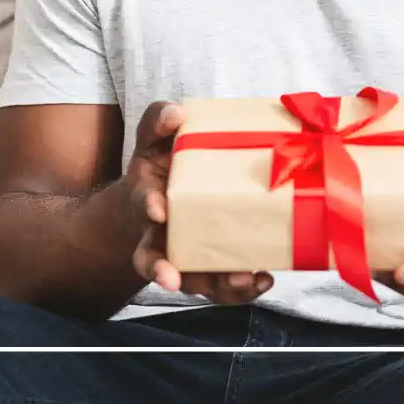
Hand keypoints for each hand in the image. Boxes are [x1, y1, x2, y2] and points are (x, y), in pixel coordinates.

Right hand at [127, 101, 274, 303]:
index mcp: (148, 196)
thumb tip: (175, 113)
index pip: (141, 204)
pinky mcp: (208, 268)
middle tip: (173, 278)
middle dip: (161, 268)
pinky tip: (262, 279)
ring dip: (215, 284)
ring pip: (192, 279)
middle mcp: (159, 233)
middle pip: (152, 258)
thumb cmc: (162, 164)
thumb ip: (159, 120)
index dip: (147, 207)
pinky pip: (221, 286)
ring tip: (242, 279)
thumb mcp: (155, 138)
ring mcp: (183, 254)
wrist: (164, 195)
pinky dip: (241, 289)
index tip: (157, 210)